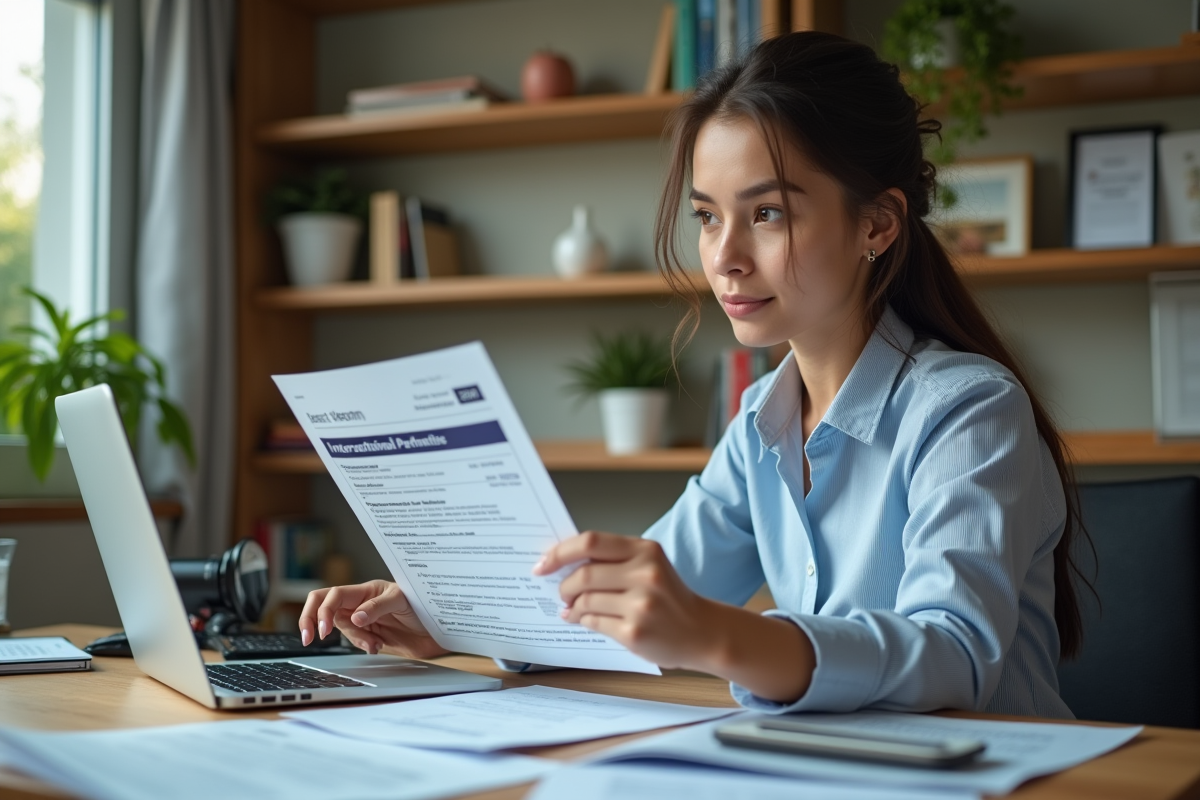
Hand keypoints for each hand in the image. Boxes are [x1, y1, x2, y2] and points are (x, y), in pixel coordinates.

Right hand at [298, 580, 448, 658]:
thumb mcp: (402, 601)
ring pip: (340, 628)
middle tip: (309, 638)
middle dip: (310, 620)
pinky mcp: (370, 634)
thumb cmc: (424, 604)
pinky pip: (354, 641)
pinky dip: (361, 646)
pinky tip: (377, 646)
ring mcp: (363, 619)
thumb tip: (355, 617)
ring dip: (353, 639)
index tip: (322, 630)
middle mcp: (360, 603)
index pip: (332, 596)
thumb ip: (377, 608)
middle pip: (322, 606)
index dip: (321, 611)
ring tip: (374, 643)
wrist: (441, 628)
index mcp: (365, 590)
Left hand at [532, 531, 715, 669]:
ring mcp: (640, 605)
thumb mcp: (649, 565)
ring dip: (572, 606)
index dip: (560, 552)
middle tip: (561, 592)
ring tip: (573, 608)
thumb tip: (563, 563)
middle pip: (583, 575)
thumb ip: (613, 560)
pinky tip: (583, 620)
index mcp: (646, 550)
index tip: (543, 563)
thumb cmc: (670, 597)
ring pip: (585, 601)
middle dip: (564, 586)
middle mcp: (645, 575)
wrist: (702, 631)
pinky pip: (593, 622)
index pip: (591, 542)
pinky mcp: (634, 632)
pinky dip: (582, 621)